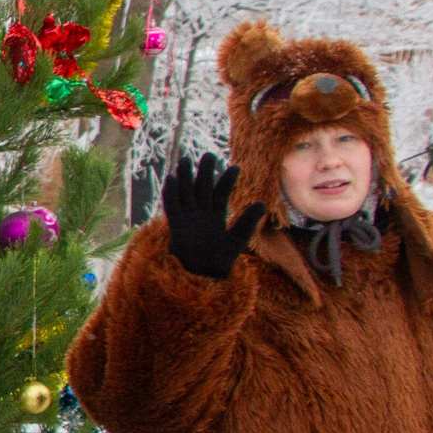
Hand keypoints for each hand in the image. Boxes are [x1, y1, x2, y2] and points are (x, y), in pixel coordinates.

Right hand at [160, 153, 265, 280]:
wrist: (199, 277)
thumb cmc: (219, 261)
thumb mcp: (237, 240)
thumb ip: (246, 222)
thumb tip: (262, 203)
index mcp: (216, 215)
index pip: (221, 193)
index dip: (227, 180)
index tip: (236, 168)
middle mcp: (201, 212)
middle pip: (202, 187)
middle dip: (204, 172)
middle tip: (208, 155)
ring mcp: (187, 217)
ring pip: (186, 192)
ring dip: (185, 177)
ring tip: (186, 160)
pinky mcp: (175, 224)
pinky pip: (172, 206)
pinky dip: (171, 193)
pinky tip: (171, 179)